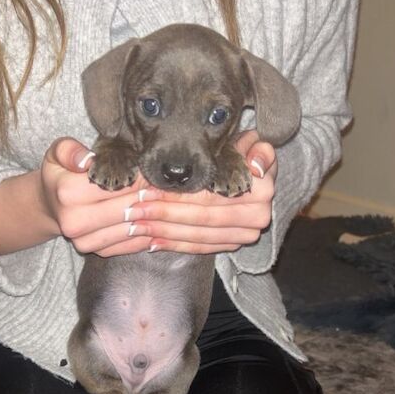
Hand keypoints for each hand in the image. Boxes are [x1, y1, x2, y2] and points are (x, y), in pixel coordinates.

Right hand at [40, 137, 157, 255]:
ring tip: (166, 204)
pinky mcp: (94, 252)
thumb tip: (87, 161)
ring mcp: (83, 240)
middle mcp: (74, 220)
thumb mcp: (58, 154)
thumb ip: (70, 150)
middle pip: (127, 208)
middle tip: (167, 189)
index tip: (154, 173)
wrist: (49, 205)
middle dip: (150, 197)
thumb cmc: (60, 174)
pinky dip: (146, 235)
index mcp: (67, 191)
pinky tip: (157, 224)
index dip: (139, 178)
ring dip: (152, 217)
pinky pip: (128, 246)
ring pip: (130, 228)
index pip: (116, 184)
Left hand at [99, 131, 277, 255]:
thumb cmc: (245, 155)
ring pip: (198, 236)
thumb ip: (258, 149)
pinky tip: (152, 242)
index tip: (144, 192)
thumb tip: (255, 166)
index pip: (210, 196)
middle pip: (201, 218)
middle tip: (132, 211)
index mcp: (262, 190)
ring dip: (164, 232)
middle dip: (163, 215)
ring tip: (135, 226)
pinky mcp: (234, 246)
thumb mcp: (254, 145)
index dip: (176, 196)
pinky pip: (201, 248)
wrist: (256, 180)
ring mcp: (247, 235)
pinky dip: (175, 245)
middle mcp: (258, 217)